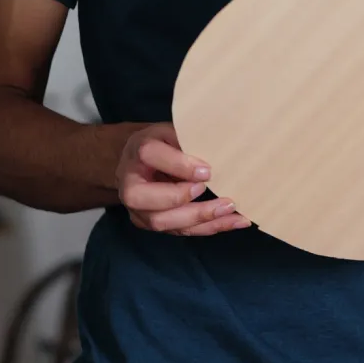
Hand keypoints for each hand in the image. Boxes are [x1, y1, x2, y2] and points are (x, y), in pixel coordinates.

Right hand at [115, 123, 250, 234]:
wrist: (141, 162)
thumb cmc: (163, 144)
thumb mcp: (173, 132)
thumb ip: (187, 140)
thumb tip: (218, 151)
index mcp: (136, 152)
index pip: (151, 155)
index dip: (179, 164)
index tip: (208, 171)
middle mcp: (130, 185)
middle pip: (150, 200)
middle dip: (185, 200)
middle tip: (221, 198)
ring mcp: (139, 209)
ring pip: (164, 222)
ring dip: (202, 219)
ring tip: (233, 212)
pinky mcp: (152, 224)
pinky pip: (180, 230)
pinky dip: (208, 227)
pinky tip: (233, 221)